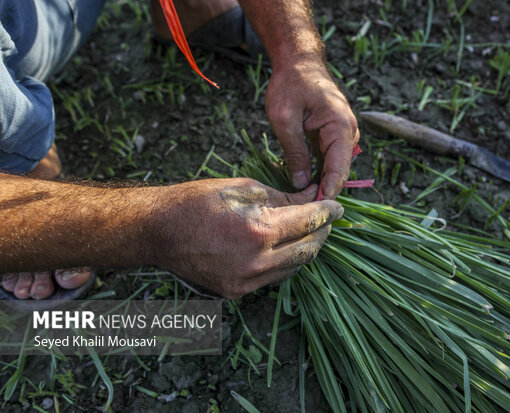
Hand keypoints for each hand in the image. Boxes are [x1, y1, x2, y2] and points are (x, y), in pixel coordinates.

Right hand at [155, 178, 342, 298]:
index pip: (308, 222)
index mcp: (258, 232)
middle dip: (322, 231)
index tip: (337, 206)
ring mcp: (245, 282)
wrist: (157, 231)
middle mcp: (256, 263)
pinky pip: (274, 277)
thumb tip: (311, 199)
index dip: (327, 212)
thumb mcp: (244, 189)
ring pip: (294, 267)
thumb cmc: (196, 202)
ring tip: (311, 230)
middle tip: (328, 217)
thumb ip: (283, 198)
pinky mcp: (237, 291)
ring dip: (307, 248)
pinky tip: (288, 246)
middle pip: (307, 249)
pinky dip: (287, 261)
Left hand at [265, 59, 359, 198]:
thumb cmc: (290, 85)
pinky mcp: (333, 137)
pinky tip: (305, 188)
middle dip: (325, 191)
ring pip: (334, 167)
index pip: (339, 167)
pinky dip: (318, 173)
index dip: (329, 191)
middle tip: (308, 215)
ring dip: (321, 184)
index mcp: (341, 127)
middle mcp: (348, 133)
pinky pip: (328, 160)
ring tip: (305, 206)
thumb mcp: (285, 119)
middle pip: (339, 170)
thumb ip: (295, 151)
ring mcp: (343, 135)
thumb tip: (300, 183)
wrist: (298, 62)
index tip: (319, 211)